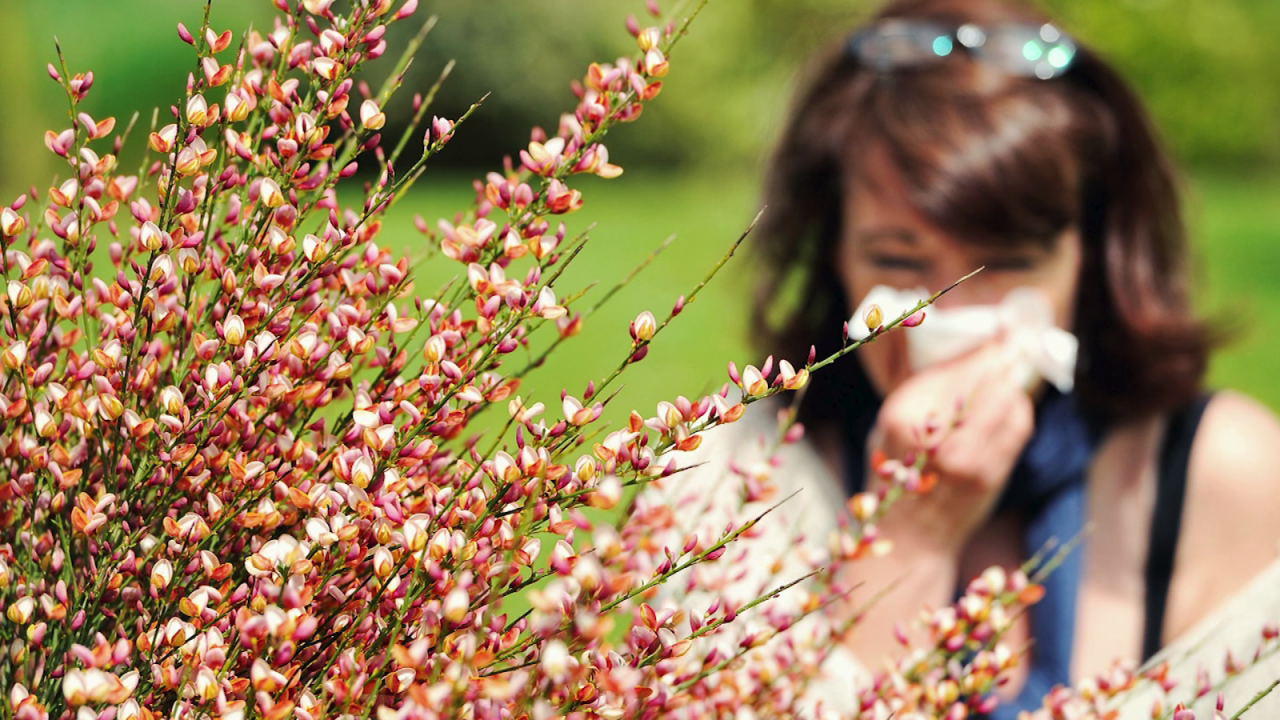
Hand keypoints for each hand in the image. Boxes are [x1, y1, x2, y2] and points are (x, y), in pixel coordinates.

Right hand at [867, 339, 1034, 555]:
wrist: (909, 536)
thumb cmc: (897, 474)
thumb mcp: (891, 425)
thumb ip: (925, 391)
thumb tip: (973, 350)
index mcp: (901, 415)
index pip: (955, 367)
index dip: (983, 349)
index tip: (1001, 334)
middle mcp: (934, 434)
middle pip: (985, 376)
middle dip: (1002, 360)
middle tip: (1013, 345)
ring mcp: (966, 456)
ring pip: (1007, 397)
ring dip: (1011, 385)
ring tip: (1007, 381)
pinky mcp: (990, 473)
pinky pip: (1019, 424)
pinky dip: (1019, 409)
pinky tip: (1011, 408)